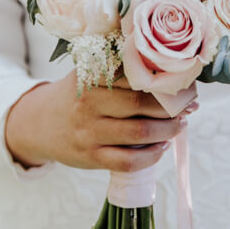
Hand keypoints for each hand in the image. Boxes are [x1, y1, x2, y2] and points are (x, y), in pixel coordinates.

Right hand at [5, 72, 196, 171]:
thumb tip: (171, 69)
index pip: (137, 75)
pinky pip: (129, 161)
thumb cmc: (78, 94)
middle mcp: (89, 102)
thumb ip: (121, 67)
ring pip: (140, 134)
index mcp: (92, 75)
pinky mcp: (91, 157)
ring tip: (180, 125)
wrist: (39, 123)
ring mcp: (89, 132)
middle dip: (174, 106)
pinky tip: (162, 147)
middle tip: (190, 105)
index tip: (188, 83)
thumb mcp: (90, 72)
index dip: (168, 81)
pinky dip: (152, 156)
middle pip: (142, 104)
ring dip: (168, 130)